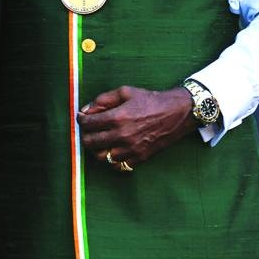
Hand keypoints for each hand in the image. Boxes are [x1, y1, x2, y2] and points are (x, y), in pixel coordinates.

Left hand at [76, 85, 196, 170]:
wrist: (176, 113)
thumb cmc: (150, 100)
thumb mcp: (125, 92)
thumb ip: (102, 100)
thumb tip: (85, 110)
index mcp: (118, 118)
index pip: (88, 124)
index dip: (81, 120)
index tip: (82, 118)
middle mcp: (122, 136)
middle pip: (90, 142)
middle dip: (85, 134)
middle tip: (88, 129)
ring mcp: (131, 149)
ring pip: (101, 157)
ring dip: (97, 149)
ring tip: (100, 140)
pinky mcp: (139, 158)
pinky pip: (117, 166)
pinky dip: (111, 159)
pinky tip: (113, 149)